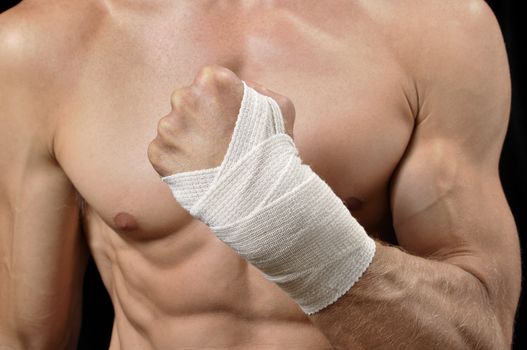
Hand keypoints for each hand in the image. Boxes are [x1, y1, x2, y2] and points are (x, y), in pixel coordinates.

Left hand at [148, 65, 294, 176]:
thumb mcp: (280, 107)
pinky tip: (199, 170)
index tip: (229, 117)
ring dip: (188, 139)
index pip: (208, 80)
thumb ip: (257, 89)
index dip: (220, 98)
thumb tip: (241, 88)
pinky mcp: (158, 153)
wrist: (256, 198)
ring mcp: (168, 127)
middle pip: (187, 100)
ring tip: (211, 159)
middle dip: (200, 116)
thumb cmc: (273, 150)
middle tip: (219, 140)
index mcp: (213, 81)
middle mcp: (185, 98)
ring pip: (174, 127)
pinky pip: (164, 150)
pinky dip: (177, 160)